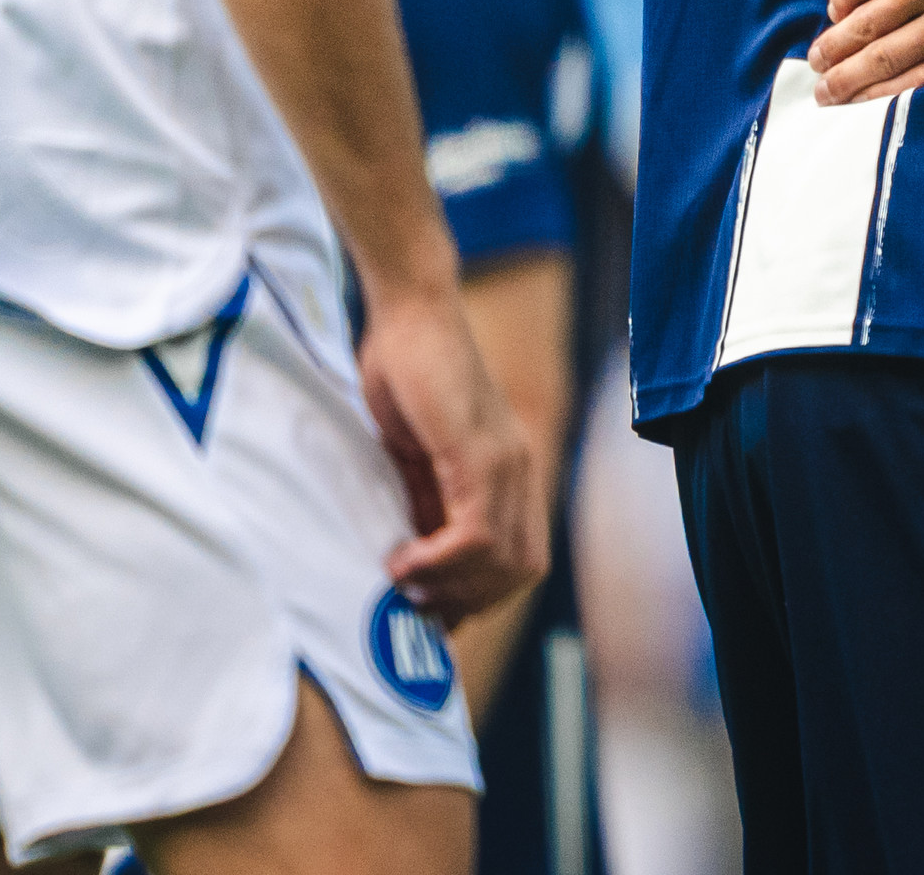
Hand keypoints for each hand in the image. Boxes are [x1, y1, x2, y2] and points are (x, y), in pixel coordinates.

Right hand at [360, 284, 547, 622]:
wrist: (410, 316)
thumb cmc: (409, 380)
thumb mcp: (416, 461)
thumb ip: (426, 508)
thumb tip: (417, 569)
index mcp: (511, 477)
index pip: (521, 563)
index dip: (479, 596)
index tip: (430, 607)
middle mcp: (520, 472)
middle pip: (518, 572)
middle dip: (465, 601)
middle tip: (412, 598)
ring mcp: (504, 462)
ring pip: (501, 560)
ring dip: (449, 586)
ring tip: (402, 579)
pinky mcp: (478, 451)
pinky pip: (476, 529)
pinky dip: (440, 559)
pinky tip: (403, 558)